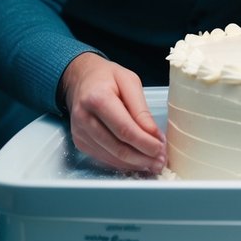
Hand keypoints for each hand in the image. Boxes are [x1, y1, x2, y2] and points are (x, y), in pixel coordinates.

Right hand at [59, 52, 165, 172]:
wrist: (80, 79)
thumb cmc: (107, 77)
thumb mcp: (130, 81)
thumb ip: (141, 109)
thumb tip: (153, 134)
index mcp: (98, 98)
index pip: (125, 129)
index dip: (145, 143)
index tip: (161, 148)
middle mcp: (84, 117)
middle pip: (118, 147)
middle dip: (143, 157)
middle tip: (160, 161)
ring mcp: (80, 132)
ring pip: (112, 156)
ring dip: (135, 163)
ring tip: (153, 162)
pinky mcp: (80, 142)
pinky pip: (104, 157)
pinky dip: (123, 162)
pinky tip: (137, 160)